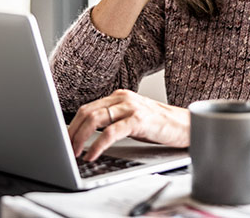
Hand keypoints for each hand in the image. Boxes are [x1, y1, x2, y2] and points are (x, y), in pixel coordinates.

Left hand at [67, 89, 189, 160]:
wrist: (185, 125)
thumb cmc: (158, 125)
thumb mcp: (130, 118)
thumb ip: (112, 120)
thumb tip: (86, 134)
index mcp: (118, 96)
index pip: (87, 108)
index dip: (72, 124)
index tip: (63, 139)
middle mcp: (122, 97)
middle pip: (87, 112)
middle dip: (72, 132)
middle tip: (65, 148)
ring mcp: (130, 107)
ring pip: (95, 119)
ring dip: (80, 138)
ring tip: (75, 152)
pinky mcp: (139, 120)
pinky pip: (111, 132)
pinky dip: (97, 144)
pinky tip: (92, 153)